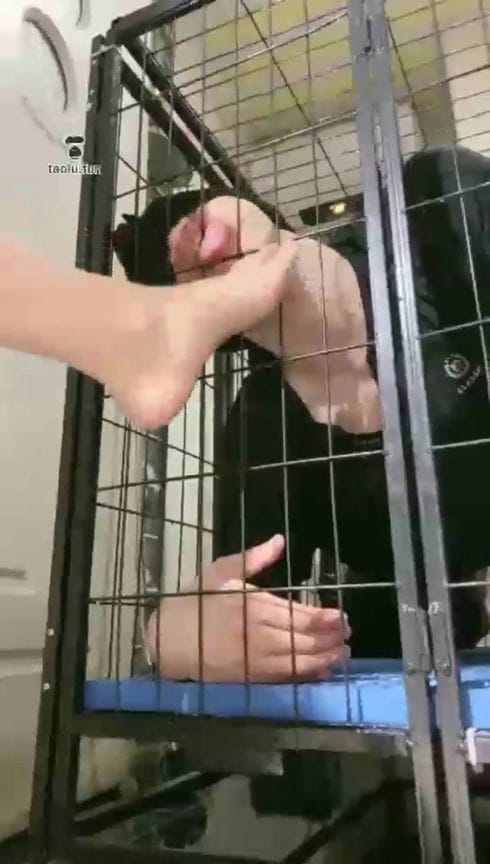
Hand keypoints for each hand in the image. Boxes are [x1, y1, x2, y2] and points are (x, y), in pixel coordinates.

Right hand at [146, 535, 349, 682]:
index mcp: (255, 605)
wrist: (170, 638)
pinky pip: (286, 677)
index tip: (343, 617)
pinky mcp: (251, 677)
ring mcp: (257, 658)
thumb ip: (253, 558)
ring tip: (343, 654)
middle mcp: (260, 633)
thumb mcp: (221, 571)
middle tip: (349, 634)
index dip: (326, 618)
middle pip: (306, 639)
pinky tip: (322, 672)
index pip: (301, 614)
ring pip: (300, 660)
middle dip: (332, 638)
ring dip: (326, 658)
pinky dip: (307, 675)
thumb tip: (279, 540)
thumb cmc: (196, 602)